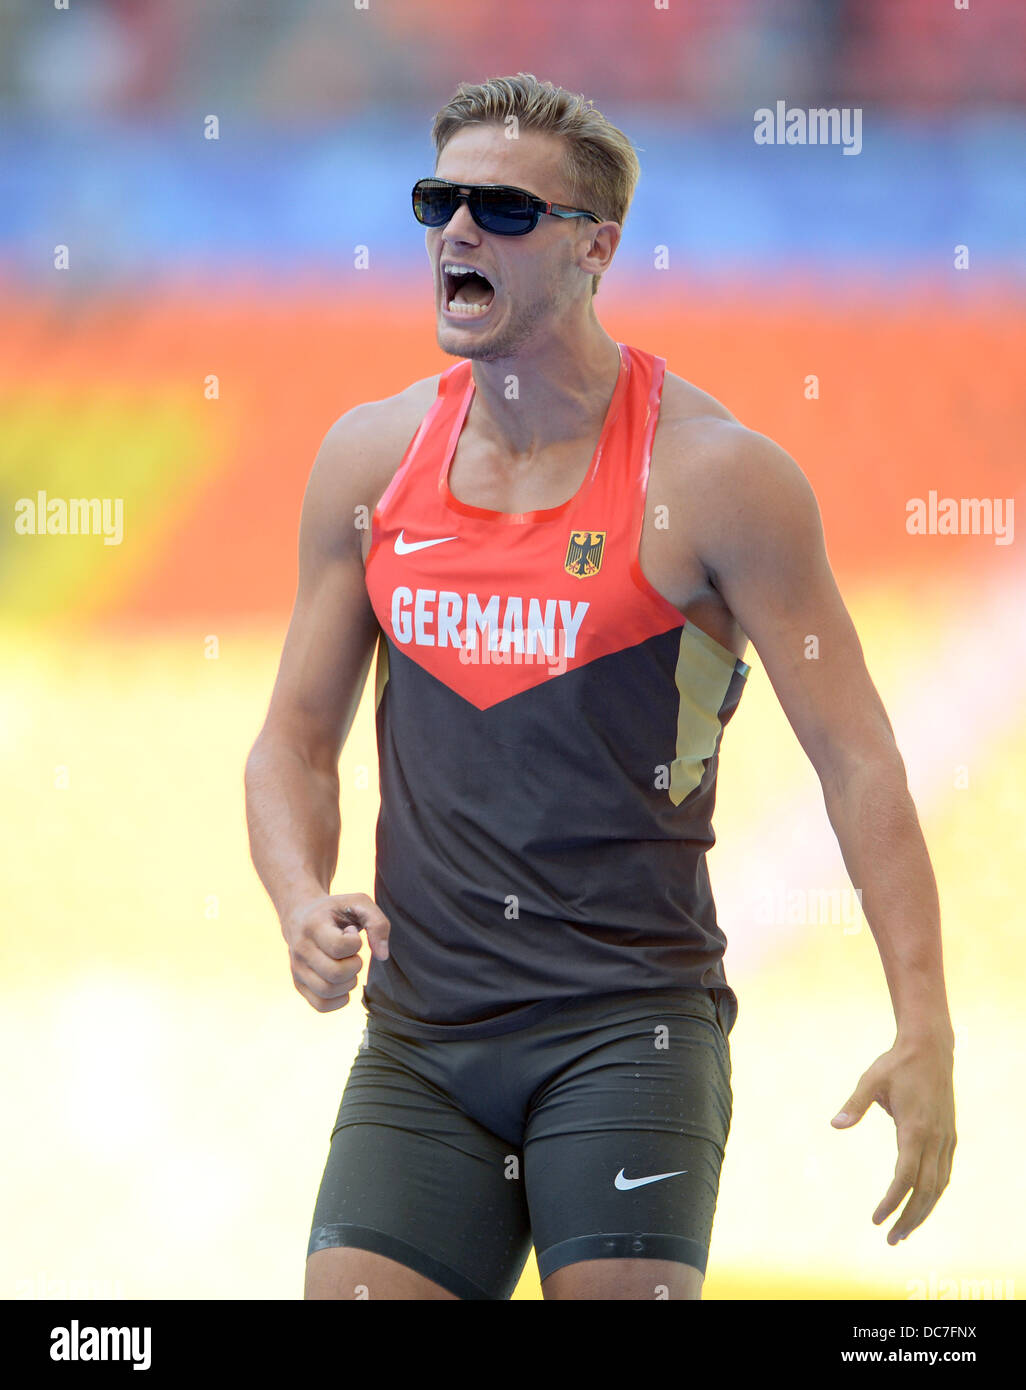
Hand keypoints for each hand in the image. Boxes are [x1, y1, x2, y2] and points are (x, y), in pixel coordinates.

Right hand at [282, 893, 390, 1012]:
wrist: (301, 915)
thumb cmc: (335, 910)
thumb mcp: (358, 903)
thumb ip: (378, 923)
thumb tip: (382, 956)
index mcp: (313, 925)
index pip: (339, 947)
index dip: (355, 943)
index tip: (350, 932)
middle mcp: (300, 949)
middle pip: (335, 973)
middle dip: (355, 966)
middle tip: (352, 954)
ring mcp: (297, 969)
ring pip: (327, 992)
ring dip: (349, 983)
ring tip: (346, 966)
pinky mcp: (298, 984)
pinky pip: (321, 1005)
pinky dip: (339, 999)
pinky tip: (342, 981)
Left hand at [830, 1034, 955, 1244]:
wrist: (930, 1049)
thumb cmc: (896, 1064)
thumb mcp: (871, 1079)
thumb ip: (854, 1104)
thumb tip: (834, 1124)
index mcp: (914, 1128)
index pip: (905, 1177)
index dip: (891, 1201)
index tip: (876, 1219)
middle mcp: (934, 1138)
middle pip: (925, 1191)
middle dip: (909, 1218)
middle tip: (891, 1240)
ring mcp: (945, 1139)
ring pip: (939, 1186)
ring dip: (923, 1211)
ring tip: (905, 1231)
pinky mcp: (949, 1136)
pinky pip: (944, 1173)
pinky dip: (934, 1194)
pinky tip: (922, 1205)